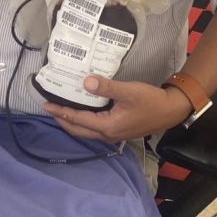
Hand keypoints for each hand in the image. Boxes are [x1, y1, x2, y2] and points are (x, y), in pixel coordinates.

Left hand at [44, 75, 192, 142]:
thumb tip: (85, 81)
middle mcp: (107, 134)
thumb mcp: (128, 91)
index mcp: (107, 126)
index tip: (46, 105)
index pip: (77, 120)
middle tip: (49, 109)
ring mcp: (113, 135)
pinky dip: (83, 122)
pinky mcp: (118, 131)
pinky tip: (82, 113)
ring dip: (72, 123)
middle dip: (62, 120)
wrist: (170, 111)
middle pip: (78, 130)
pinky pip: (94, 129)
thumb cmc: (150, 101)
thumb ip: (106, 87)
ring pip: (86, 132)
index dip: (61, 112)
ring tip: (61, 111)